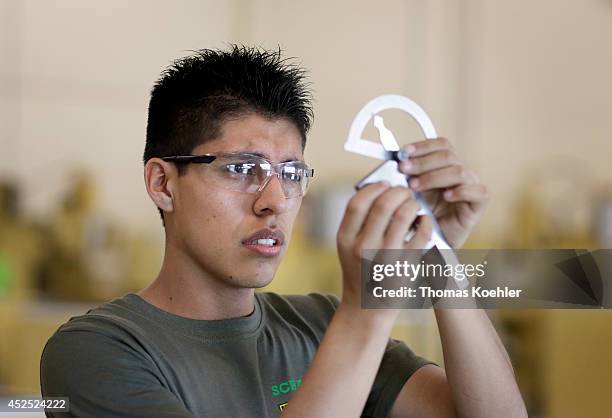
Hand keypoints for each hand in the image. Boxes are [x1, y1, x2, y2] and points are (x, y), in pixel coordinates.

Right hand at [336, 182, 432, 317]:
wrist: (366, 308)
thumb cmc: (359, 271)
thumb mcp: (347, 247)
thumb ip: (356, 221)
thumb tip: (378, 189)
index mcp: (345, 239)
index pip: (358, 202)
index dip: (374, 188)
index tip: (385, 184)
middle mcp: (363, 247)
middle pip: (383, 204)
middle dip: (398, 191)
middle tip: (405, 192)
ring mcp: (386, 257)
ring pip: (404, 215)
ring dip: (412, 204)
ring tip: (414, 205)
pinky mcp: (406, 266)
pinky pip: (421, 233)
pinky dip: (425, 222)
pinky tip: (423, 221)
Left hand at [398, 138, 487, 247]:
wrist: (434, 240)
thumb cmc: (424, 214)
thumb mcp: (412, 191)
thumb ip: (408, 175)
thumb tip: (395, 161)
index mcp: (446, 165)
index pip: (441, 145)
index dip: (423, 146)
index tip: (404, 152)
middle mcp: (460, 172)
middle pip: (448, 155)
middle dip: (423, 161)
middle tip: (404, 169)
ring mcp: (471, 186)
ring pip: (459, 171)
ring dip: (434, 176)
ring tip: (416, 186)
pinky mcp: (478, 203)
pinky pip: (478, 192)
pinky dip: (461, 191)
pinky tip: (447, 196)